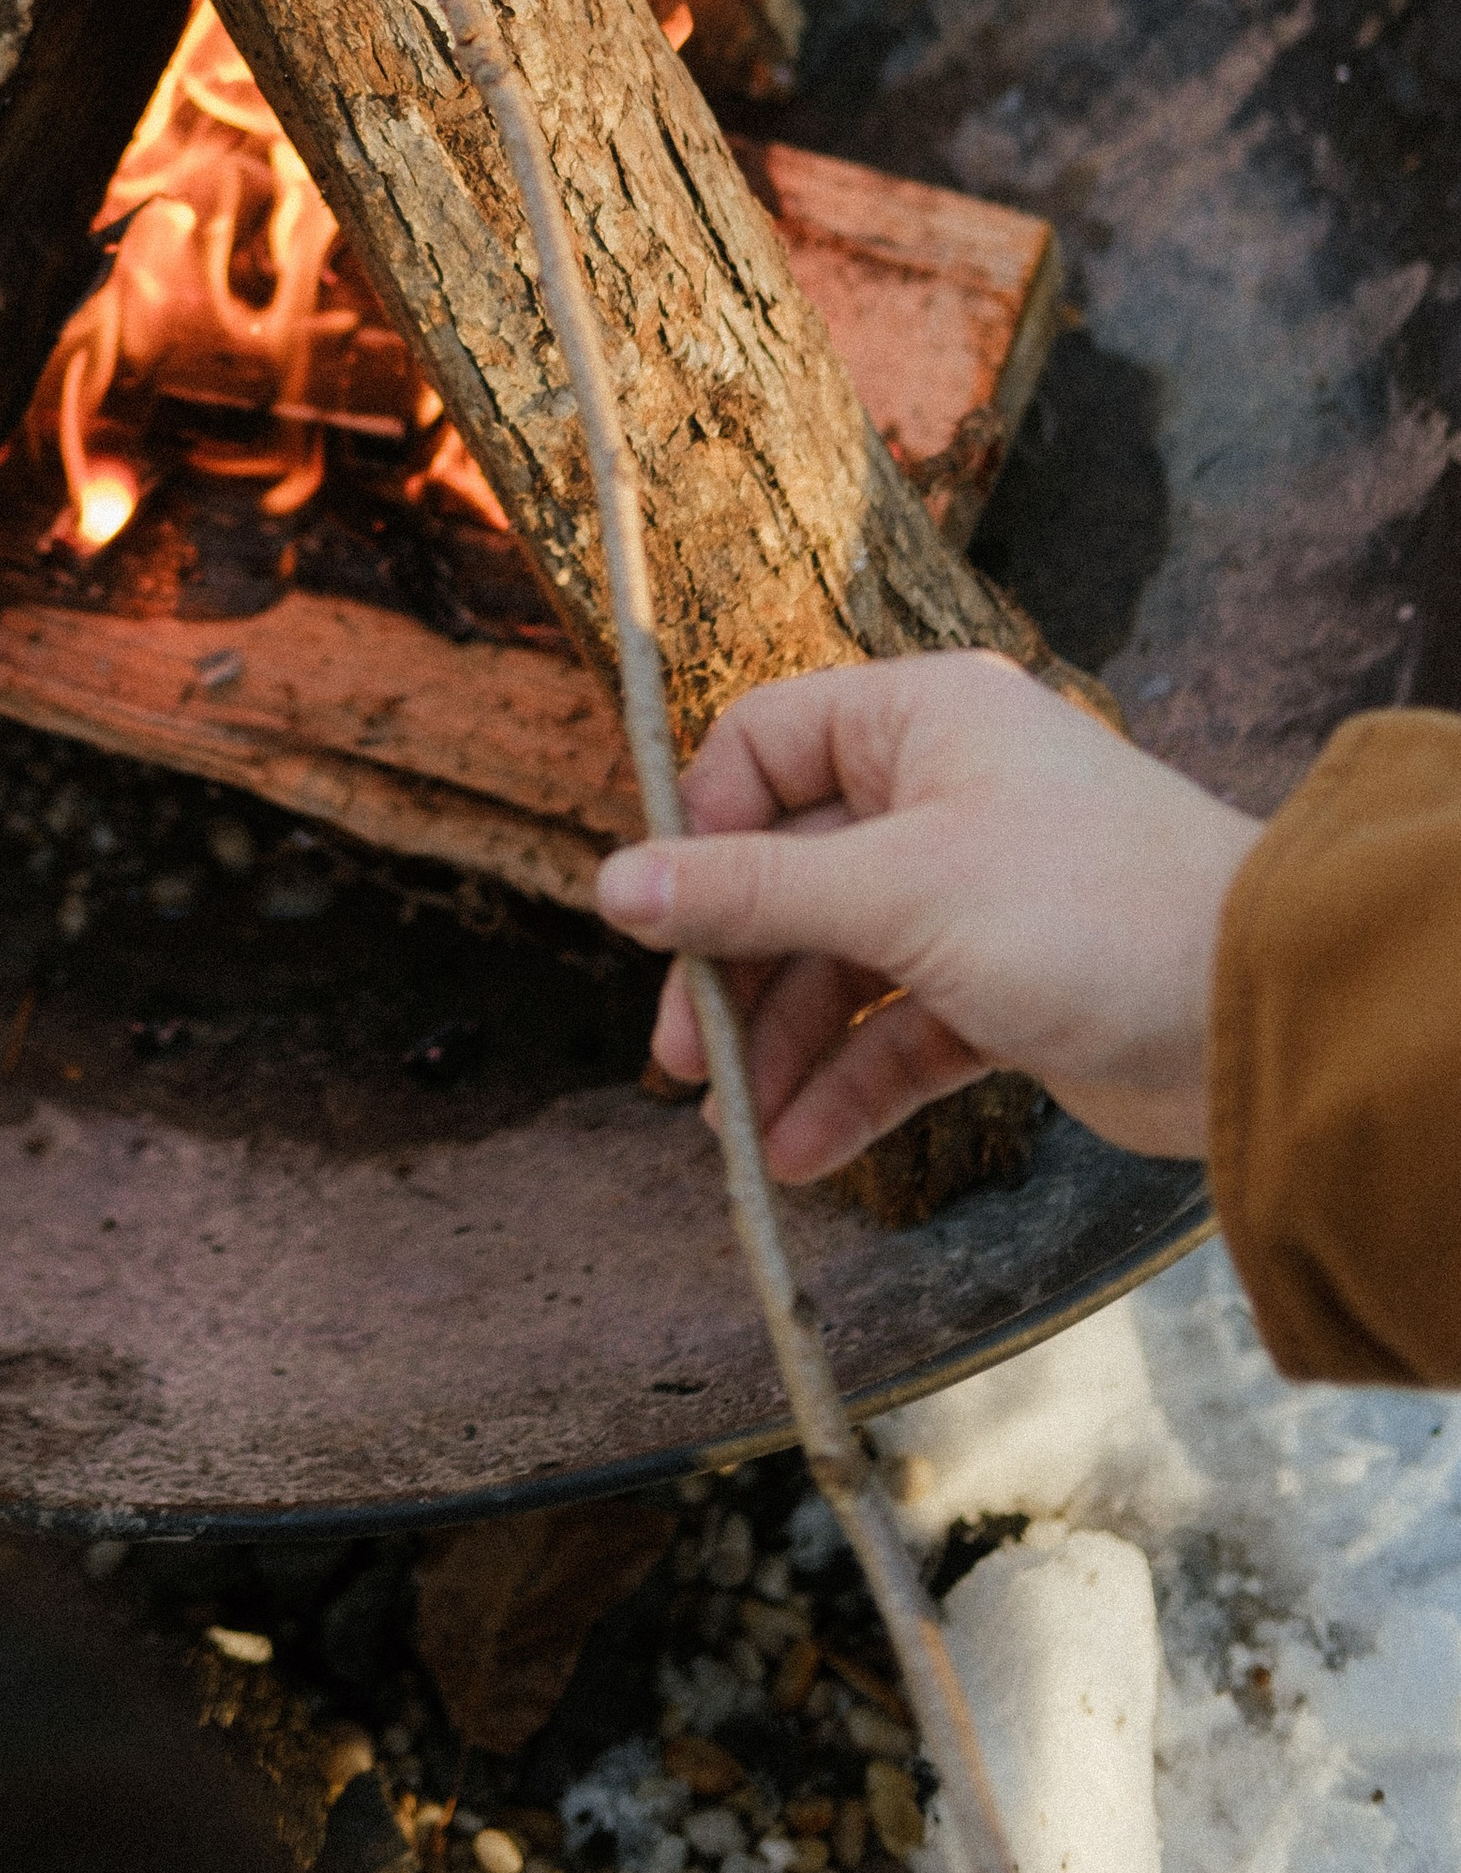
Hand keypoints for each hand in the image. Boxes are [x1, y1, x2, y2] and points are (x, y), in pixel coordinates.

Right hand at [593, 651, 1260, 1172]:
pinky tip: (803, 1151)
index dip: (702, 833)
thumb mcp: (897, 894)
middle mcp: (941, 792)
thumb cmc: (1088, 911)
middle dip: (733, 969)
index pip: (761, 748)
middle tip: (686, 1061)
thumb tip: (612, 887)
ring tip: (739, 1132)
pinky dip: (850, 1086)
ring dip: (786, 1046)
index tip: (662, 924)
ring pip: (839, 961)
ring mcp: (973, 893)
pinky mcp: (1005, 986)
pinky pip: (897, 1029)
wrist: (1261, 1016)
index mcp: (919, 722)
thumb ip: (750, 895)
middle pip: (788, 870)